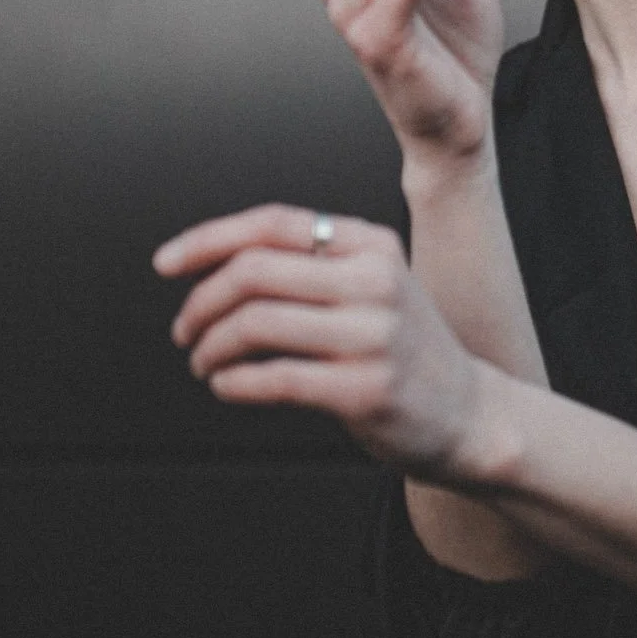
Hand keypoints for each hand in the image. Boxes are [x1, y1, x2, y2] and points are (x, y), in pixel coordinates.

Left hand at [154, 204, 484, 476]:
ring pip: (255, 324)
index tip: (166, 264)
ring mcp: (373, 336)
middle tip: (186, 329)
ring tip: (205, 362)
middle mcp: (375, 282)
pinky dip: (233, 383)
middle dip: (201, 302)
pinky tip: (228, 386)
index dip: (208, 239)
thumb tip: (211, 262)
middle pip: (254, 271)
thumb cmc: (404, 350)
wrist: (470, 414)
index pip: (273, 223)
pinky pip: (273, 379)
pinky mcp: (365, 390)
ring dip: (210, 347)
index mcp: (371, 245)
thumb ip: (309, 267)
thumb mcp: (373, 287)